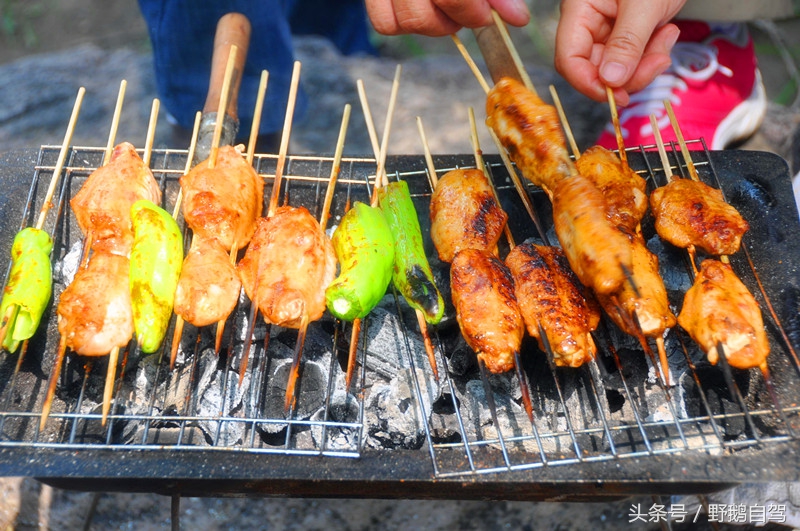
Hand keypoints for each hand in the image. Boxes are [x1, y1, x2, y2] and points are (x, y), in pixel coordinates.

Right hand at [365, 0, 529, 36]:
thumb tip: (517, 18)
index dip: (470, 12)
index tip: (486, 16)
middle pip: (421, 16)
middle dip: (452, 21)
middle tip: (470, 12)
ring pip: (403, 22)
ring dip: (432, 26)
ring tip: (448, 8)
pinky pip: (385, 23)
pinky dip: (405, 23)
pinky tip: (425, 7)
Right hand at [555, 0, 686, 104]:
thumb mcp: (644, 4)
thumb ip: (626, 43)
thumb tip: (610, 80)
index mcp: (579, 10)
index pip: (569, 59)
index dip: (589, 83)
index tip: (617, 96)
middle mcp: (588, 22)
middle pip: (595, 69)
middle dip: (629, 74)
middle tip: (658, 62)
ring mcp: (607, 29)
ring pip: (617, 69)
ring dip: (645, 64)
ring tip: (668, 38)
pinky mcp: (627, 33)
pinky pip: (634, 58)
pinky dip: (653, 54)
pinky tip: (668, 32)